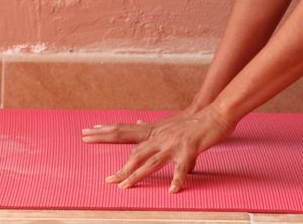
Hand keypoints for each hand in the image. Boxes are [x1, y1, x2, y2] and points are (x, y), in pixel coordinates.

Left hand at [100, 104, 235, 192]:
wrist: (215, 113)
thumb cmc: (194, 120)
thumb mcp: (169, 123)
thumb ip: (153, 127)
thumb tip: (139, 123)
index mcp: (154, 131)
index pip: (124, 132)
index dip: (105, 134)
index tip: (87, 134)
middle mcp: (160, 137)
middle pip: (135, 152)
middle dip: (119, 167)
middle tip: (106, 179)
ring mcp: (173, 143)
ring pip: (152, 162)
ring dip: (137, 175)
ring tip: (125, 187)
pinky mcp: (189, 148)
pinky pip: (182, 168)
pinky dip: (177, 179)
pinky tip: (173, 190)